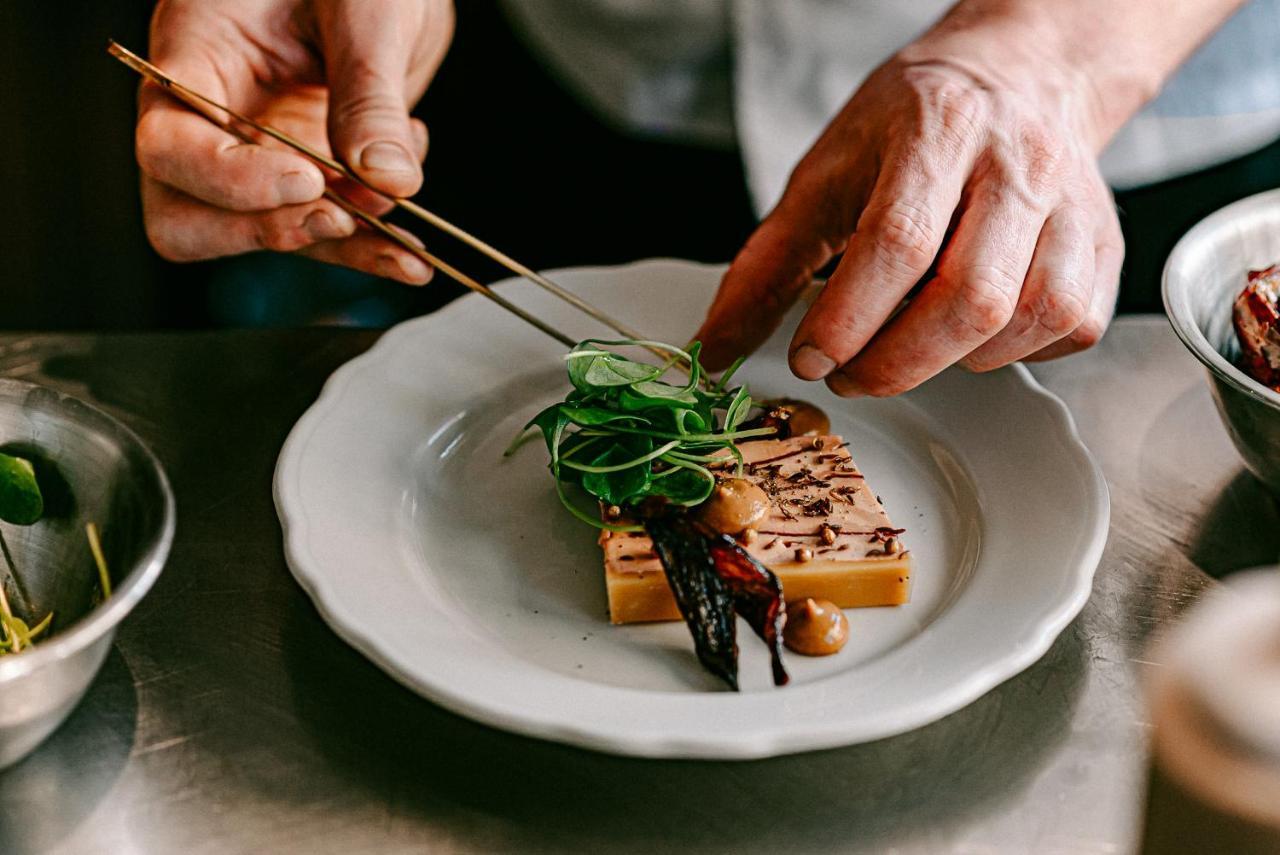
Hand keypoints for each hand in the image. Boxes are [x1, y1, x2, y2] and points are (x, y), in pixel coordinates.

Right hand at [136, 0, 452, 283]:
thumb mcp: (368, 12)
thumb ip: (369, 94)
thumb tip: (386, 180)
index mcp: (196, 54)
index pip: (169, 147)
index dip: (229, 181)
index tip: (309, 180)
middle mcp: (214, 116)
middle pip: (186, 216)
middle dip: (266, 231)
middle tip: (345, 218)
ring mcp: (259, 153)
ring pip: (268, 235)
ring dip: (337, 249)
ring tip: (407, 248)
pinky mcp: (310, 175)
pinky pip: (324, 230)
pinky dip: (369, 242)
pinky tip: (412, 238)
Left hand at [696, 15, 1125, 393]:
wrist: (1018, 73)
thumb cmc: (913, 123)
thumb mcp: (827, 172)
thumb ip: (768, 262)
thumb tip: (715, 348)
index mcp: (938, 129)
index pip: (898, 241)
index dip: (848, 317)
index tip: (809, 358)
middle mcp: (1019, 163)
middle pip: (971, 296)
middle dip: (897, 361)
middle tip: (848, 374)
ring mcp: (1075, 205)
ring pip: (1030, 318)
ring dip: (954, 361)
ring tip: (904, 350)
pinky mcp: (1104, 243)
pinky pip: (1071, 326)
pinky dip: (1013, 353)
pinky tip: (966, 338)